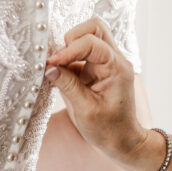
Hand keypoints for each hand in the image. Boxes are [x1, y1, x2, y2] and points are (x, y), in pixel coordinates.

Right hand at [45, 17, 146, 169]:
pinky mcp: (98, 69)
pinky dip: (68, 58)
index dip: (68, 50)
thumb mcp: (85, 110)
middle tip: (58, 59)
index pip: (91, 42)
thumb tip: (48, 68)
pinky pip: (82, 52)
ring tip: (57, 67)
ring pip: (89, 36)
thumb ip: (67, 85)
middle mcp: (115, 59)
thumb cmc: (109, 130)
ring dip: (70, 47)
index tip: (51, 64)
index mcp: (117, 67)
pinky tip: (58, 74)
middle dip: (72, 38)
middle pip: (95, 28)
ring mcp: (107, 62)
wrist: (123, 142)